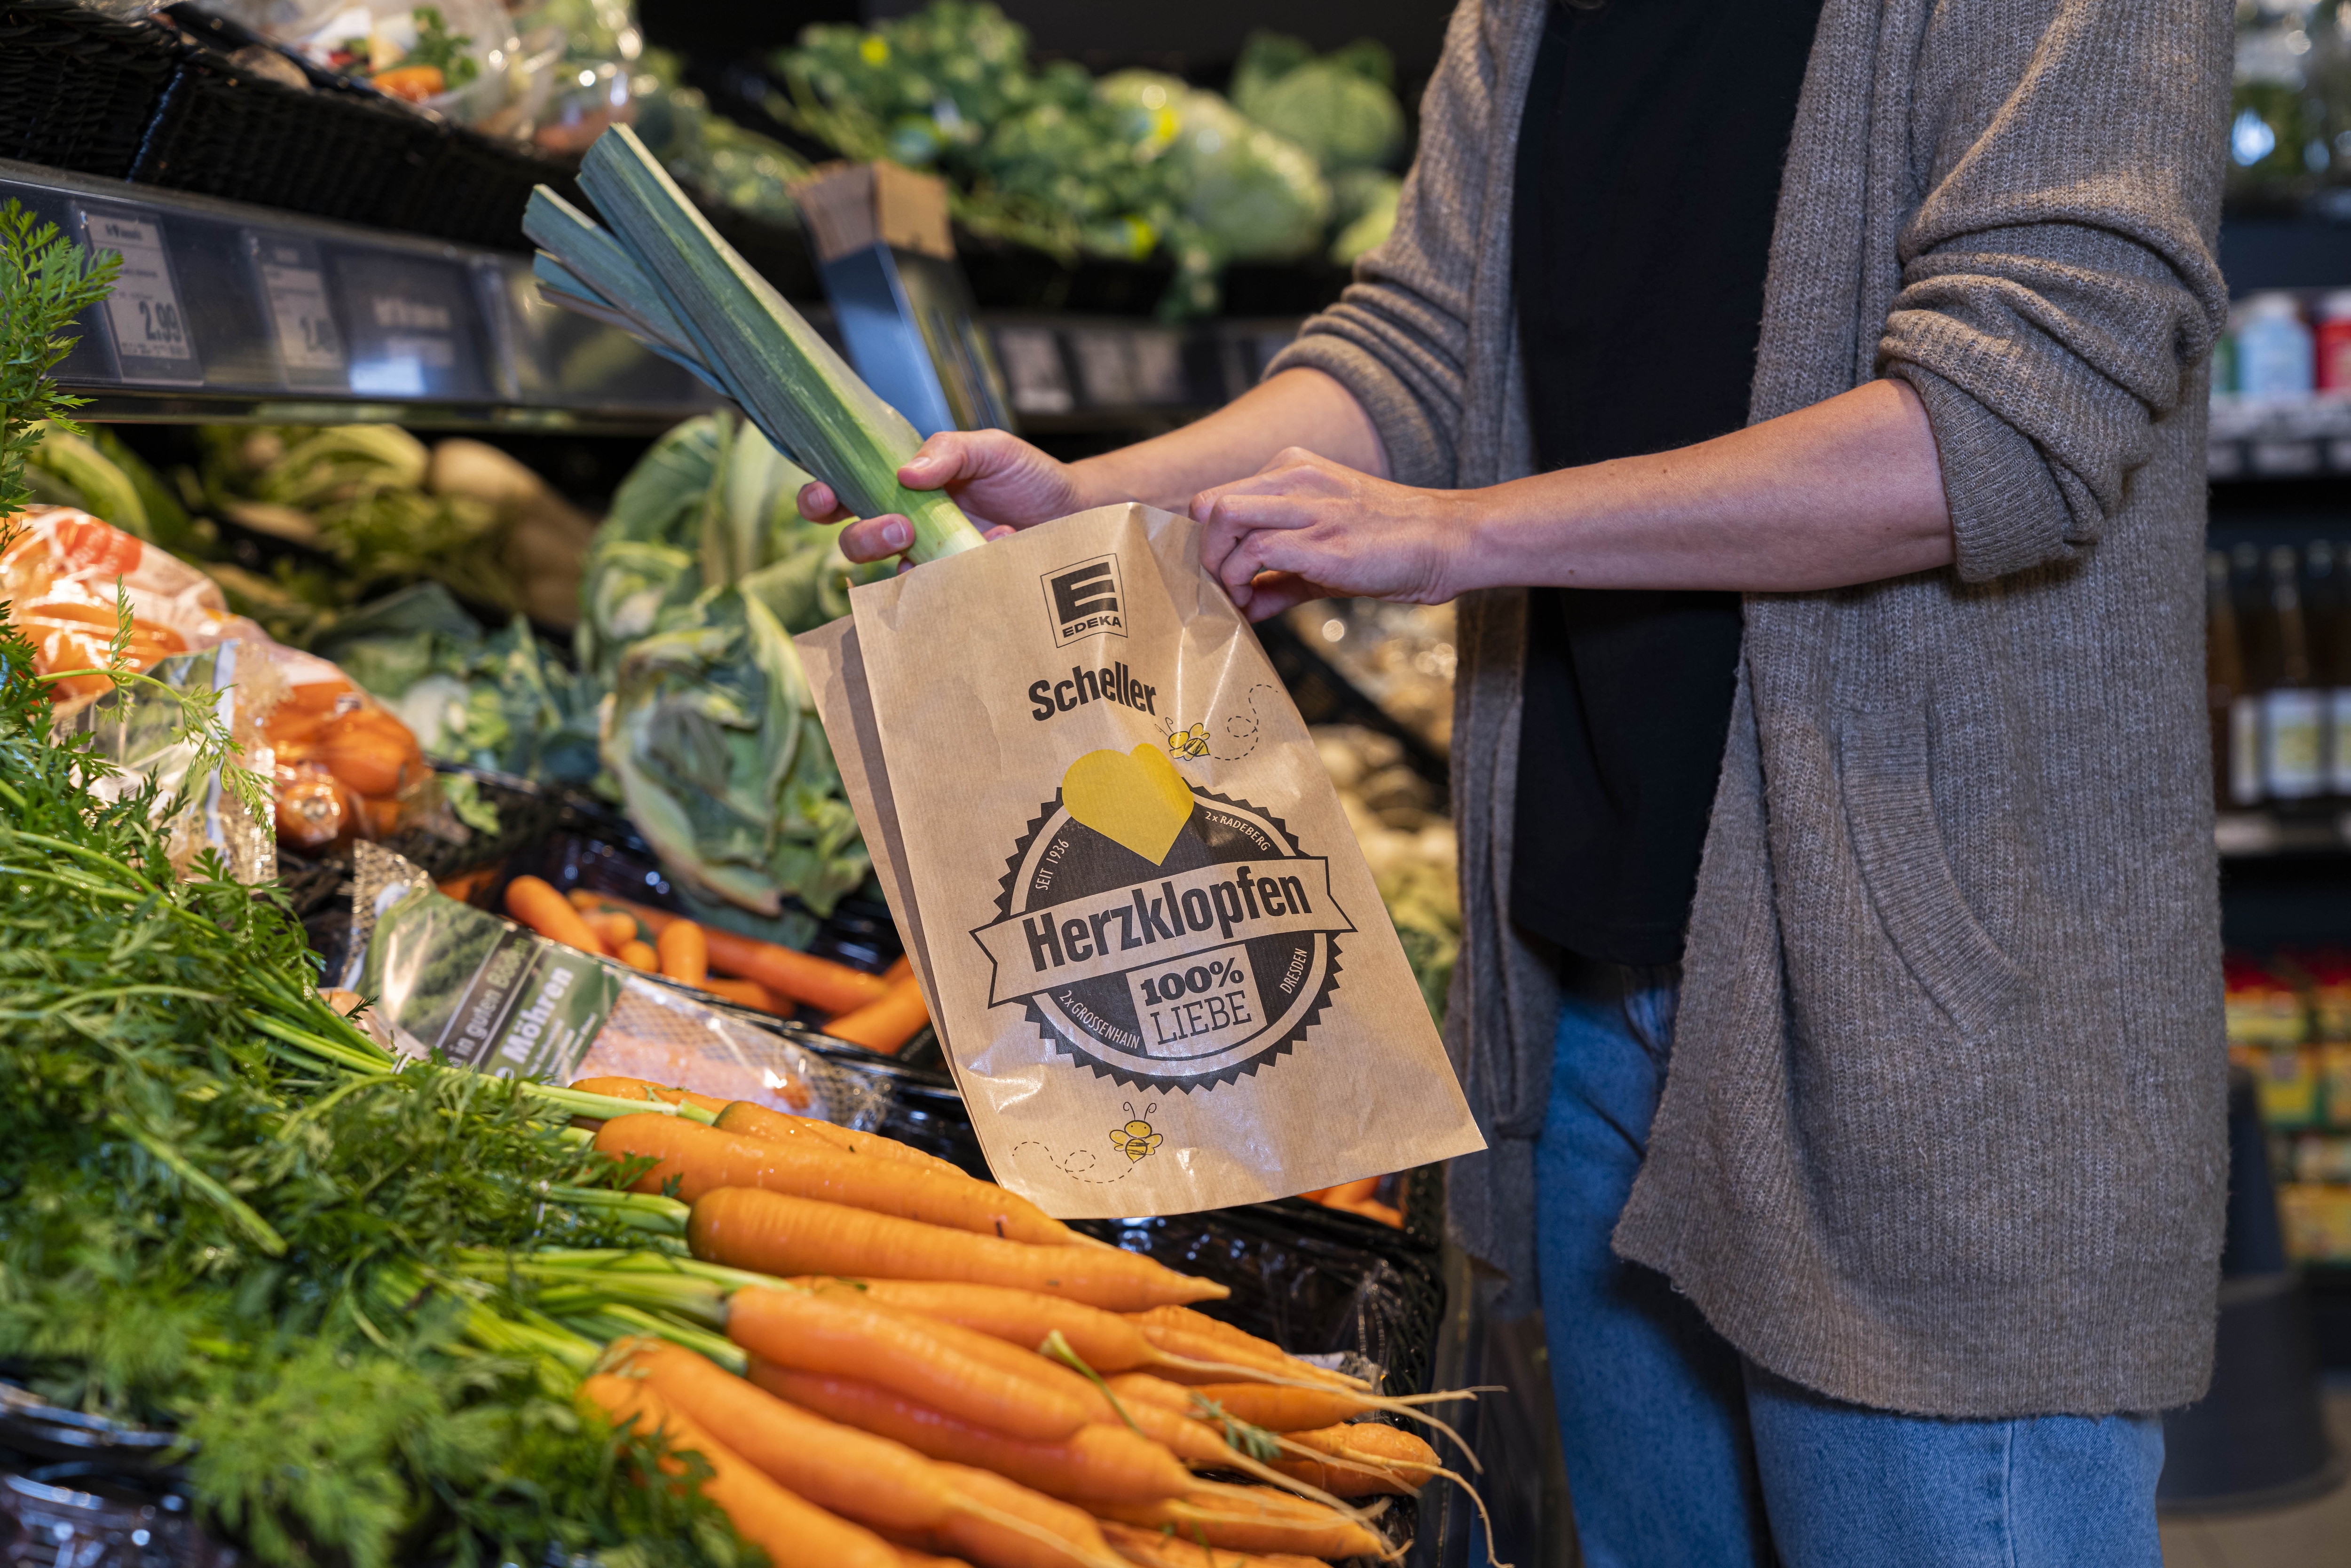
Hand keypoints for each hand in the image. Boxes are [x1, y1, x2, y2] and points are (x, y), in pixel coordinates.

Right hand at [796, 429, 1089, 562]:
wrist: (1074, 514)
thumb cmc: (1027, 476)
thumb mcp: (991, 448)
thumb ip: (949, 450)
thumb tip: (904, 471)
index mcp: (902, 487)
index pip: (844, 492)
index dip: (820, 498)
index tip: (822, 498)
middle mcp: (909, 528)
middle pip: (854, 542)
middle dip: (864, 536)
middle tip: (900, 528)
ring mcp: (932, 564)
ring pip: (888, 577)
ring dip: (904, 563)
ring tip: (941, 546)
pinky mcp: (959, 591)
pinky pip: (939, 598)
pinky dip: (963, 574)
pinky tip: (997, 544)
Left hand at [1191, 448, 1471, 618]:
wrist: (1445, 541)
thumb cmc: (1391, 545)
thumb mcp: (1324, 550)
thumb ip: (1279, 576)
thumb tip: (1244, 605)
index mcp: (1294, 470)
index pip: (1223, 495)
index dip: (1210, 540)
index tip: (1219, 574)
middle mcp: (1295, 478)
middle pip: (1212, 502)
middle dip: (1205, 552)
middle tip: (1219, 587)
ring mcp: (1308, 506)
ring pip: (1225, 517)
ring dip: (1217, 566)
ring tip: (1233, 596)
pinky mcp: (1320, 540)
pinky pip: (1255, 553)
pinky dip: (1241, 582)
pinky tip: (1251, 602)